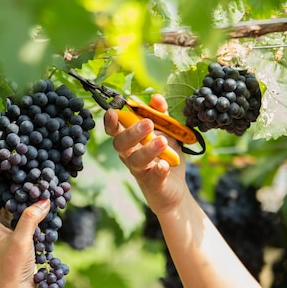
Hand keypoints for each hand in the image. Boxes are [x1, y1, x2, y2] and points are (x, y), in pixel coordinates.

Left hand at [0, 162, 49, 287]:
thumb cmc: (11, 269)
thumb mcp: (21, 241)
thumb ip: (31, 218)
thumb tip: (44, 199)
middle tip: (6, 159)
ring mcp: (4, 233)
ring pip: (7, 205)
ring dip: (13, 191)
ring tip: (23, 173)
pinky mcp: (16, 241)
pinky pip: (19, 217)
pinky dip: (26, 206)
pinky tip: (39, 201)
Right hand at [103, 94, 189, 214]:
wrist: (176, 189)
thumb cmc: (165, 157)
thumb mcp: (166, 132)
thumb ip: (161, 115)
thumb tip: (156, 98)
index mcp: (130, 142)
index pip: (115, 131)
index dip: (111, 122)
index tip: (112, 112)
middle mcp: (129, 156)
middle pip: (121, 144)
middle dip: (132, 132)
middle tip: (148, 123)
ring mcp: (140, 171)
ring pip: (136, 160)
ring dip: (148, 150)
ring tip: (162, 141)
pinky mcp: (153, 184)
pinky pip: (153, 177)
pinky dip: (158, 170)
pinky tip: (164, 165)